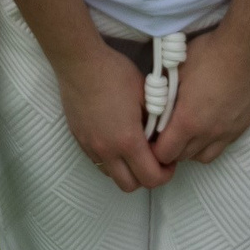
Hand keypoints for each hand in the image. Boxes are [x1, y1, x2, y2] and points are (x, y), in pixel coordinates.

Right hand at [55, 41, 171, 192]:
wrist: (80, 63)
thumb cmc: (114, 73)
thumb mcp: (146, 94)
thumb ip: (156, 120)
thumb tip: (163, 135)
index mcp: (127, 140)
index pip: (151, 177)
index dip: (166, 173)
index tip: (170, 160)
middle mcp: (107, 150)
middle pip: (130, 186)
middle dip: (146, 177)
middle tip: (155, 159)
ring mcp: (90, 146)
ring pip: (111, 176)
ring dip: (126, 171)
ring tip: (134, 151)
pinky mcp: (79, 140)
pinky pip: (98, 162)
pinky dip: (111, 160)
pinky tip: (116, 140)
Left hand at [147, 25, 249, 167]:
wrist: (245, 49)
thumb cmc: (208, 55)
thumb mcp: (177, 71)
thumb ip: (166, 95)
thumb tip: (157, 106)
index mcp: (187, 121)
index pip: (165, 154)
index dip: (155, 149)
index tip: (153, 138)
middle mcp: (208, 133)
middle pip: (183, 157)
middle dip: (172, 149)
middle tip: (168, 134)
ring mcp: (227, 132)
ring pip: (204, 157)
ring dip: (192, 150)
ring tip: (189, 133)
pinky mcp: (241, 127)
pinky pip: (222, 146)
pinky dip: (211, 142)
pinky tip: (209, 126)